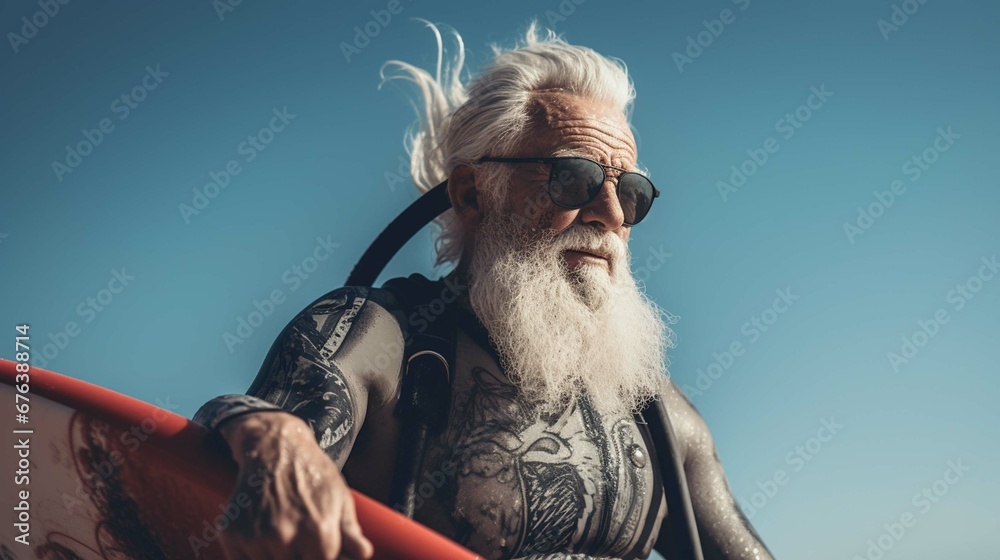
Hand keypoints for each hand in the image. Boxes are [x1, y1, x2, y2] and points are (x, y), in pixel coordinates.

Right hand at [217, 412, 373, 559]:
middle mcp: (287, 537)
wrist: (275, 446)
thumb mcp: (340, 498)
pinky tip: (263, 534)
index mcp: (319, 533)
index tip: (316, 548)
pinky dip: (253, 554)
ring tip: (283, 531)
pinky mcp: (233, 535)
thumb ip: (351, 533)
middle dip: (299, 556)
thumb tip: (364, 555)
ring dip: (276, 556)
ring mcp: (257, 537)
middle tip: (299, 538)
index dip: (321, 557)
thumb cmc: (312, 472)